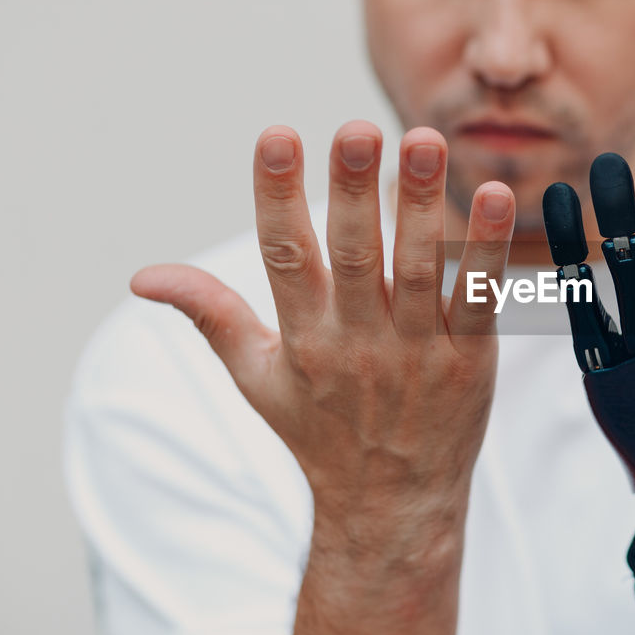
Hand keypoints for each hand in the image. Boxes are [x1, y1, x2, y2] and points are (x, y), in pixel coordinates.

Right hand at [131, 121, 515, 522]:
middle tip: (358, 128)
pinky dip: (486, 252)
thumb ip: (210, 317)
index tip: (276, 134)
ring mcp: (416, 351)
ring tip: (426, 142)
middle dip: (354, 190)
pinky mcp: (469, 360)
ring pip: (419, 268)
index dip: (277, 195)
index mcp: (303, 338)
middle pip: (354, 255)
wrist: (392, 506)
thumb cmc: (320, 434)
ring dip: (423, 204)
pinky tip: (493, 197)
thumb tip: (142, 276)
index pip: (284, 256)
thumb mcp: (256, 379)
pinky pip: (479, 299)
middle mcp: (357, 342)